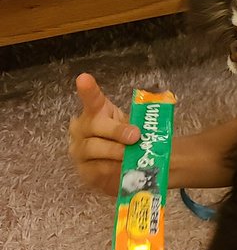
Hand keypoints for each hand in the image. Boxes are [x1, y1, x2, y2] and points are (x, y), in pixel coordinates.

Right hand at [68, 73, 138, 196]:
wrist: (120, 166)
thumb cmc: (124, 139)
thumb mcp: (132, 126)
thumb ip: (137, 124)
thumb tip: (144, 129)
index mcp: (95, 111)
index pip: (91, 99)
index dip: (88, 89)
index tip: (83, 78)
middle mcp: (82, 128)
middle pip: (95, 125)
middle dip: (116, 131)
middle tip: (135, 136)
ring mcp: (79, 149)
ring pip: (93, 148)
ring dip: (114, 151)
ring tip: (129, 155)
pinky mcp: (83, 171)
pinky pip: (96, 168)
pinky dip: (111, 168)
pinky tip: (122, 168)